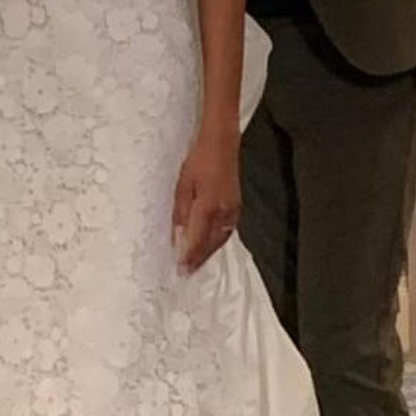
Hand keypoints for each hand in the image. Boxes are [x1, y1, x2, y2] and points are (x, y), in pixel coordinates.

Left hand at [172, 125, 240, 272]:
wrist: (222, 144)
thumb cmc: (198, 161)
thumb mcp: (182, 186)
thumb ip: (181, 214)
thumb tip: (178, 239)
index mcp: (208, 208)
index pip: (197, 240)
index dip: (189, 257)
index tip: (180, 270)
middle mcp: (223, 213)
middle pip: (210, 244)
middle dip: (199, 259)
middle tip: (187, 272)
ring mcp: (233, 211)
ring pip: (220, 240)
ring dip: (208, 253)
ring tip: (197, 263)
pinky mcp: (237, 206)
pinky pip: (226, 232)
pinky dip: (217, 242)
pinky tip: (210, 244)